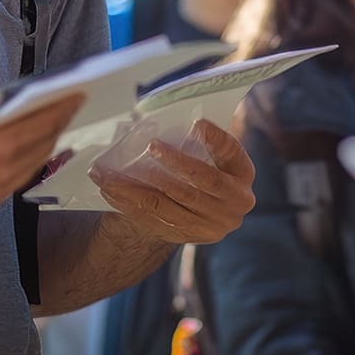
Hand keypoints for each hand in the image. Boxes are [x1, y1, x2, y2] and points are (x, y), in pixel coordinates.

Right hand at [0, 80, 82, 219]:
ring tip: (54, 122)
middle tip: (69, 105)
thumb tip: (10, 99)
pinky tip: (30, 145)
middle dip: (58, 123)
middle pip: (42, 145)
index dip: (61, 107)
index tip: (77, 94)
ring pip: (33, 164)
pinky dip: (28, 160)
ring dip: (46, 142)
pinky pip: (17, 179)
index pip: (40, 124)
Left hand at [90, 119, 255, 245]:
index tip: (197, 123)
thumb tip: (179, 117)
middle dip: (173, 163)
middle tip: (151, 146)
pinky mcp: (188, 237)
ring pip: (169, 204)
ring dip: (136, 188)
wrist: (202, 214)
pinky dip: (130, 205)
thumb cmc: (206, 169)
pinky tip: (112, 191)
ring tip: (112, 174)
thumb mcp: (215, 154)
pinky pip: (154, 220)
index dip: (216, 138)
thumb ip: (204, 140)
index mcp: (243, 173)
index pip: (231, 152)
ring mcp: (212, 224)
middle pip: (201, 181)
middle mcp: (235, 202)